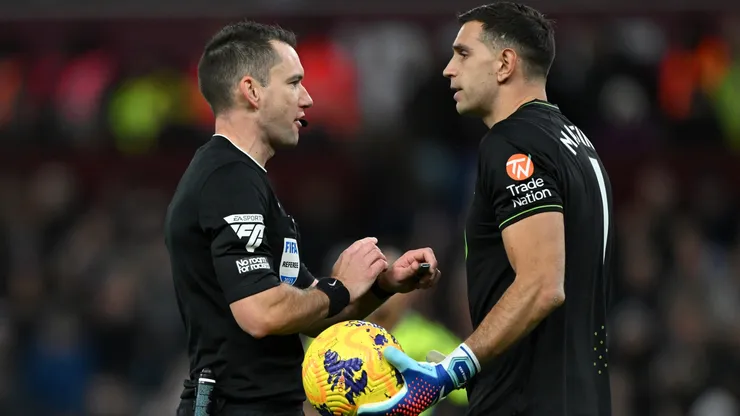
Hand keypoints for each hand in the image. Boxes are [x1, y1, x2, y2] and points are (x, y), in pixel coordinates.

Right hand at [332, 237, 387, 301]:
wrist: (339, 290)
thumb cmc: (338, 280)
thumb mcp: (339, 263)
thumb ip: (348, 257)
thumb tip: (354, 256)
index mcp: (348, 253)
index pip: (361, 242)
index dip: (370, 240)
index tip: (374, 241)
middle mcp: (357, 255)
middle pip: (372, 246)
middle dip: (377, 250)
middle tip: (378, 256)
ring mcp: (364, 263)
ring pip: (378, 253)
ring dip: (382, 257)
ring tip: (382, 263)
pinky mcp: (371, 273)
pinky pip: (381, 263)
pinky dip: (384, 265)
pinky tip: (383, 269)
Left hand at [357, 344, 479, 415]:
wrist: (446, 379)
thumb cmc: (429, 375)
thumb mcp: (413, 367)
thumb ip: (399, 360)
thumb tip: (386, 351)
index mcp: (405, 404)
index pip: (384, 411)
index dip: (371, 412)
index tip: (359, 410)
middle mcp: (406, 408)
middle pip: (387, 414)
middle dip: (374, 414)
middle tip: (360, 410)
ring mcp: (410, 406)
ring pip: (393, 411)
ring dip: (382, 409)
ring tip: (369, 404)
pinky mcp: (413, 401)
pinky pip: (397, 403)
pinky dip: (389, 401)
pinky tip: (384, 392)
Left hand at [377, 247, 440, 293]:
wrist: (390, 285)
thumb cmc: (392, 278)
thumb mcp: (399, 275)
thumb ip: (409, 270)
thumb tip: (417, 264)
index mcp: (412, 256)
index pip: (427, 252)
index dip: (432, 261)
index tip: (430, 272)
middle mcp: (419, 259)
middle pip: (433, 261)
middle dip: (431, 273)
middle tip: (422, 282)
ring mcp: (423, 267)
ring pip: (435, 270)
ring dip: (431, 279)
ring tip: (420, 285)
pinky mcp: (425, 274)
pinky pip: (434, 277)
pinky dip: (430, 283)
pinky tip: (421, 286)